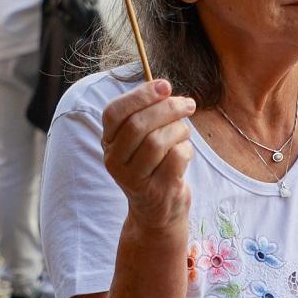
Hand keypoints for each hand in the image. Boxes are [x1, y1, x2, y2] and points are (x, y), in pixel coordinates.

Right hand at [102, 79, 193, 232]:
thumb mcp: (143, 139)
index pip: (114, 112)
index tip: (165, 85)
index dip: (140, 95)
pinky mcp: (156, 191)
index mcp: (109, 142)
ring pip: (158, 141)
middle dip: (169, 108)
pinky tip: (184, 153)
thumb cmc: (154, 165)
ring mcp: (133, 179)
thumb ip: (149, 113)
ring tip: (184, 133)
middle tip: (188, 104)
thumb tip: (164, 86)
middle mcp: (115, 161)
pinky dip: (186, 149)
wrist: (158, 211)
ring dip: (180, 130)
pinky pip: (176, 158)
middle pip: (139, 125)